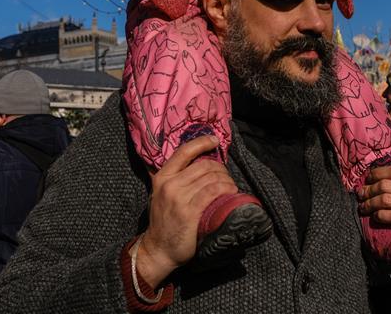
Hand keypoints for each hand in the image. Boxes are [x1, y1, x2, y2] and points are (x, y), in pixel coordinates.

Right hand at [135, 135, 237, 287]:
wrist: (158, 249)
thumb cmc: (164, 221)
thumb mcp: (160, 194)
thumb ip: (173, 178)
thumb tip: (195, 162)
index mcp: (162, 177)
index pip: (184, 151)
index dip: (202, 142)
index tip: (214, 140)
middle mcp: (170, 184)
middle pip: (204, 165)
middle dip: (220, 168)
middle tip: (226, 177)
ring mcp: (179, 198)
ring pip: (211, 178)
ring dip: (226, 180)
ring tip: (230, 186)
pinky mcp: (190, 212)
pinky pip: (213, 192)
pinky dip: (226, 190)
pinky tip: (231, 193)